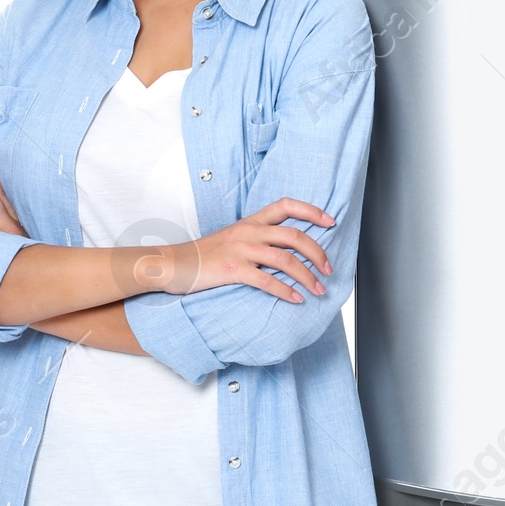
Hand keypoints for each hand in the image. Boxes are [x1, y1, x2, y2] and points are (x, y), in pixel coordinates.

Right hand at [135, 197, 334, 304]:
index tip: (330, 221)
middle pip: (294, 235)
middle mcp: (249, 231)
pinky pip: (267, 281)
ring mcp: (241, 250)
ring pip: (285, 259)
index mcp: (251, 221)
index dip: (311, 211)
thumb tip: (285, 249)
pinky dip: (285, 291)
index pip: (286, 205)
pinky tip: (295, 300)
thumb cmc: (204, 255)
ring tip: (318, 289)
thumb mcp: (233, 238)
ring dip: (307, 275)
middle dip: (317, 252)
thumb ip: (257, 239)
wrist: (173, 264)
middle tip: (328, 268)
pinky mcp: (233, 269)